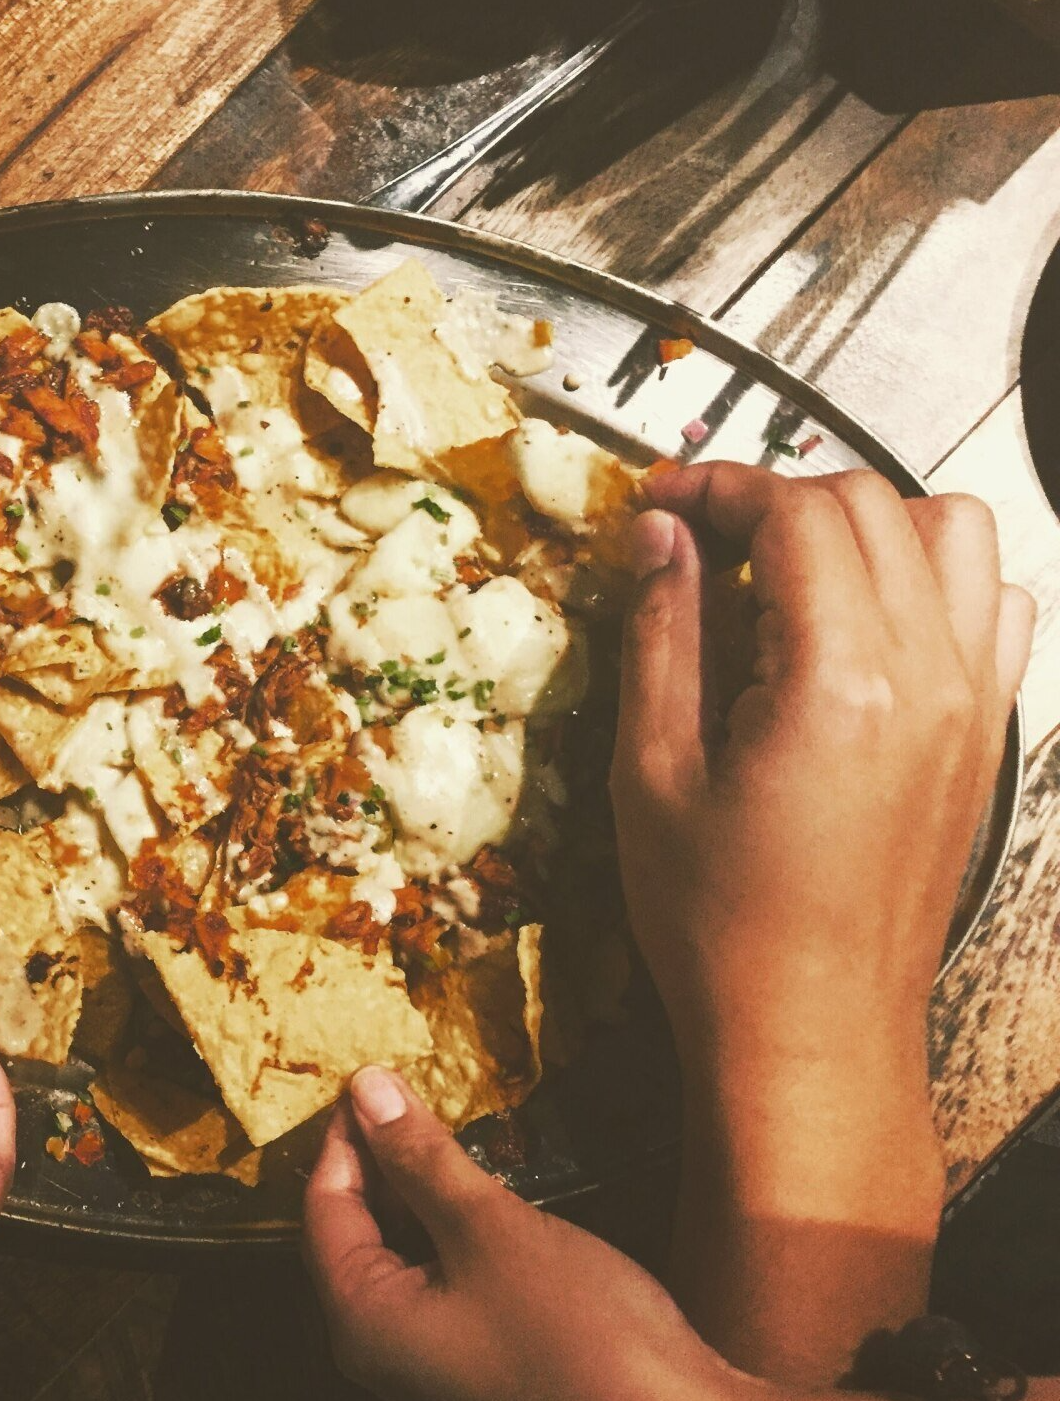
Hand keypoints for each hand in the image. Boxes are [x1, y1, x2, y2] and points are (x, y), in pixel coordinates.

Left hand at [304, 1067, 750, 1400]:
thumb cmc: (579, 1336)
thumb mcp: (491, 1228)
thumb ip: (422, 1159)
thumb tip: (369, 1093)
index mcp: (363, 1321)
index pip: (322, 1208)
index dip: (344, 1136)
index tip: (369, 1077)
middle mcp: (383, 1343)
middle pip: (355, 1227)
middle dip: (379, 1158)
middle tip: (404, 1091)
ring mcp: (431, 1350)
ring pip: (401, 1246)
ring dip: (418, 1187)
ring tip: (443, 1125)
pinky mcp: (478, 1348)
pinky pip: (441, 1269)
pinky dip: (450, 1222)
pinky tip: (481, 1183)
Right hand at [613, 465, 1031, 1079]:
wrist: (809, 1026)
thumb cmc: (717, 921)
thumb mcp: (651, 771)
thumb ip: (661, 632)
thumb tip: (660, 534)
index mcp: (839, 684)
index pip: (797, 513)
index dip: (718, 488)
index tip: (660, 505)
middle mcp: (928, 678)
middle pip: (871, 504)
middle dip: (777, 498)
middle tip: (702, 542)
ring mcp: (973, 703)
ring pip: (950, 532)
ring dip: (865, 523)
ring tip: (788, 572)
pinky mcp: (985, 733)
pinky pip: (992, 603)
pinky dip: (932, 579)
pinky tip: (862, 621)